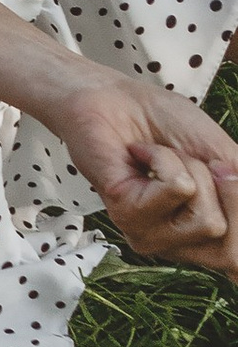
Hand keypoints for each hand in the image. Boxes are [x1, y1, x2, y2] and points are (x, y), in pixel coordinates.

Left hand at [49, 65, 237, 282]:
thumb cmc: (171, 126)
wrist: (119, 99)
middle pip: (231, 247)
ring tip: (164, 157)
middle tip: (195, 162)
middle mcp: (177, 245)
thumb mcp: (224, 159)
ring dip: (192, 170)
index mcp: (203, 238)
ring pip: (207, 221)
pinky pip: (178, 190)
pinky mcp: (126, 216)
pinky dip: (166, 159)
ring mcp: (150, 236)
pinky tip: (140, 155)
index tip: (222, 169)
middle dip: (226, 189)